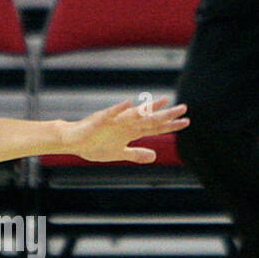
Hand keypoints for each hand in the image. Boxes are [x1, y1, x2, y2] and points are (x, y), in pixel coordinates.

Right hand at [59, 97, 188, 162]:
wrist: (72, 141)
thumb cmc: (93, 145)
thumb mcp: (118, 153)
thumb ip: (136, 154)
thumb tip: (154, 156)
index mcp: (130, 131)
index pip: (155, 128)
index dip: (170, 126)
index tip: (186, 122)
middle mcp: (125, 124)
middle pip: (149, 119)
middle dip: (166, 114)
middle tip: (184, 108)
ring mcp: (114, 121)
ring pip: (134, 114)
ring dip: (148, 108)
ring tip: (162, 101)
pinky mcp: (100, 120)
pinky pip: (111, 113)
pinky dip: (119, 109)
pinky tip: (128, 103)